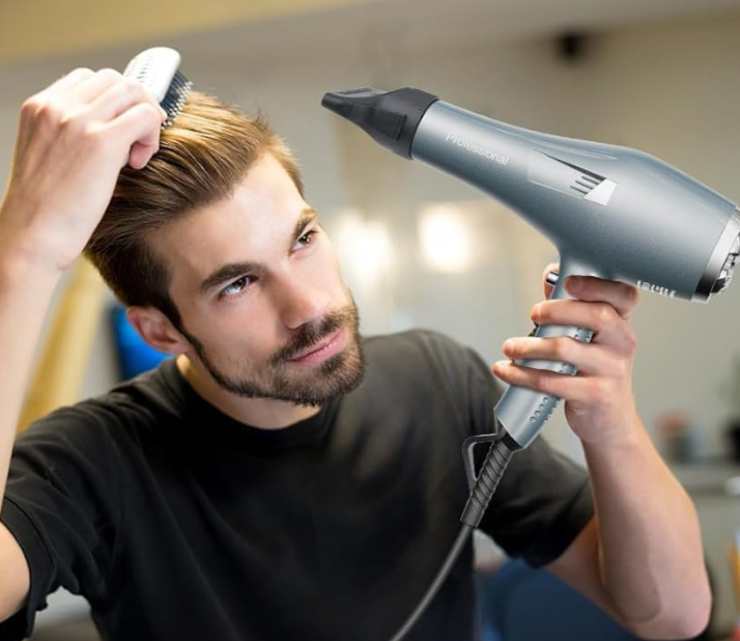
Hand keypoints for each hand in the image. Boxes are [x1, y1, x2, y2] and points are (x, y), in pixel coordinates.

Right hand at [0, 67, 166, 271]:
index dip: (114, 103)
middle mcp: (57, 106)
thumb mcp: (50, 156)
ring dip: (146, 121)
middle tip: (136, 143)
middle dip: (135, 107)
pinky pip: (146, 116)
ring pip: (135, 92)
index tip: (119, 133)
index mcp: (40, 106)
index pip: (89, 79)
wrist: (33, 235)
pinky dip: (151, 136)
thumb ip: (73, 133)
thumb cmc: (45, 208)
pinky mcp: (102, 141)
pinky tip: (137, 164)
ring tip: (136, 155)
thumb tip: (117, 129)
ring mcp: (79, 120)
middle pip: (116, 80)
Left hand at [491, 262, 640, 445]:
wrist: (610, 421)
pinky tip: (507, 370)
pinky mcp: (596, 395)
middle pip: (596, 316)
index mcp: (622, 323)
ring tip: (510, 347)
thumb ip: (572, 308)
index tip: (569, 282)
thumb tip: (551, 276)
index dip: (597, 284)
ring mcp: (612, 370)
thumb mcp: (592, 339)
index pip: (623, 295)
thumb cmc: (596, 372)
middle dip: (558, 309)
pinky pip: (552, 381)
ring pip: (566, 349)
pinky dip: (522, 374)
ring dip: (529, 346)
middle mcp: (622, 343)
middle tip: (534, 313)